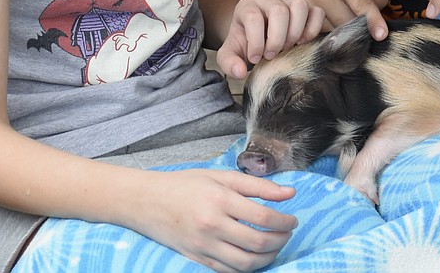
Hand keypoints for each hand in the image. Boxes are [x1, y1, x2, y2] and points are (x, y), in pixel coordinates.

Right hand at [135, 168, 297, 272]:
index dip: (285, 222)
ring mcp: (204, 245)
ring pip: (246, 263)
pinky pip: (228, 272)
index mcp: (220, 199)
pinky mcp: (197, 259)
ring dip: (268, 258)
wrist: (146, 202)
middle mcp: (212, 225)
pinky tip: (254, 256)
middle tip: (287, 233)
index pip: (264, 217)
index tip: (292, 220)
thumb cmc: (185, 184)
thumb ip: (258, 185)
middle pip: (258, 243)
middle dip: (280, 240)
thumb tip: (289, 193)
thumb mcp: (221, 176)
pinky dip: (247, 268)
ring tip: (274, 246)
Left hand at [216, 0, 324, 78]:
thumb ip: (229, 63)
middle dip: (277, 38)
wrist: (255, 36)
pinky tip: (303, 42)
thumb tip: (240, 71)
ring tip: (289, 47)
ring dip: (295, 32)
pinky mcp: (306, 9)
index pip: (253, 18)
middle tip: (271, 55)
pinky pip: (316, 12)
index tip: (255, 59)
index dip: (255, 41)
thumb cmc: (244, 44)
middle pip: (278, 10)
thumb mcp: (229, 54)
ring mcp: (288, 1)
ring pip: (299, 6)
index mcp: (247, 7)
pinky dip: (313, 28)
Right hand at [275, 0, 389, 39]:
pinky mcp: (300, 17)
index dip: (373, 20)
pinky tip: (329, 14)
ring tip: (340, 9)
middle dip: (360, 22)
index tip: (381, 35)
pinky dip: (331, 28)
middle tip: (358, 10)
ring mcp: (308, 6)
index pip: (360, 4)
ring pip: (337, 31)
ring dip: (345, 26)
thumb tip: (376, 21)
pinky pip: (323, 33)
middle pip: (349, 22)